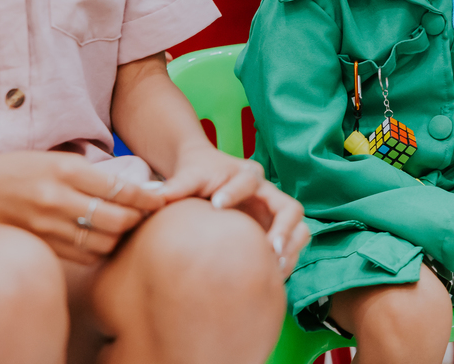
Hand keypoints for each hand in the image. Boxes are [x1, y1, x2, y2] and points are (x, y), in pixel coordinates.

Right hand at [0, 151, 165, 264]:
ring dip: (120, 237)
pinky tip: (102, 240)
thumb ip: (90, 173)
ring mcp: (46, 225)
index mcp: (66, 171)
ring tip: (126, 229)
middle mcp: (57, 199)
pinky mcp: (39, 243)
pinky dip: (98, 250)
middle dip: (137, 219)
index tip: (159, 199)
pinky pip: (81, 254)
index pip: (119, 189)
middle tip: (145, 215)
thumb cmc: (18, 169)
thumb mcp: (56, 159)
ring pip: (101, 241)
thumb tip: (132, 187)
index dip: (146, 198)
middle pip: (116, 219)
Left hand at [158, 144, 308, 279]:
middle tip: (270, 247)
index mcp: (248, 175)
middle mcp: (268, 194)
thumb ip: (176, 186)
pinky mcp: (274, 231)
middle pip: (290, 207)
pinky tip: (272, 278)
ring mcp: (274, 214)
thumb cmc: (199, 174)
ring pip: (299, 227)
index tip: (216, 204)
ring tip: (276, 267)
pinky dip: (286, 260)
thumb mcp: (188, 176)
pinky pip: (291, 245)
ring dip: (290, 247)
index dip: (235, 192)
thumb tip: (154, 197)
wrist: (207, 175)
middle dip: (283, 228)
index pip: (249, 181)